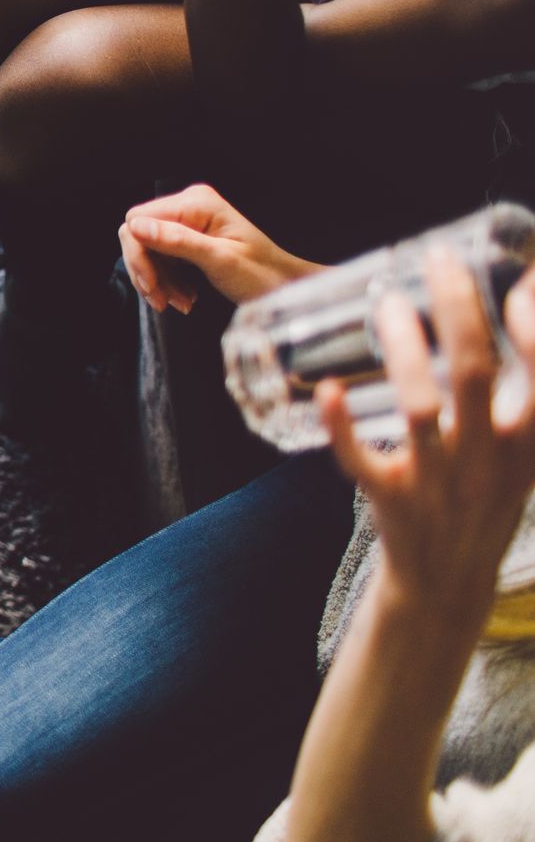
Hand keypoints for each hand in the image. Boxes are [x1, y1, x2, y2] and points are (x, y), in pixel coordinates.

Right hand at [118, 184, 318, 311]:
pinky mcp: (188, 238)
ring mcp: (188, 222)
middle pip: (138, 235)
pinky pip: (161, 257)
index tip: (150, 285)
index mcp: (196, 203)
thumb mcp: (220, 260)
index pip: (139, 220)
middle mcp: (189, 206)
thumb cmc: (262, 274)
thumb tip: (136, 227)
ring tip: (178, 302)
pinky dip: (166, 280)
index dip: (138, 254)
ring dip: (157, 280)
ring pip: (147, 250)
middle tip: (161, 300)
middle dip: (147, 271)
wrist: (285, 287)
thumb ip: (178, 241)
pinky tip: (183, 296)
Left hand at [321, 256, 534, 614]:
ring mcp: (438, 481)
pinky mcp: (390, 499)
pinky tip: (327, 389)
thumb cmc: (483, 496)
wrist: (447, 583)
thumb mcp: (522, 453)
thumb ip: (525, 396)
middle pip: (477, 375)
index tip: (520, 284)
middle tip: (436, 258)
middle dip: (458, 310)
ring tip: (383, 301)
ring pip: (420, 408)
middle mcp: (489, 460)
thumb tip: (521, 304)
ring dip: (402, 351)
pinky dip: (343, 425)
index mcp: (528, 445)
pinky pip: (361, 460)